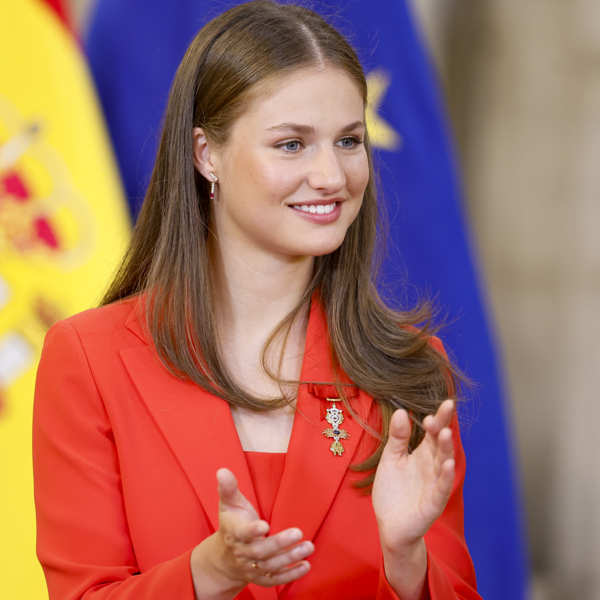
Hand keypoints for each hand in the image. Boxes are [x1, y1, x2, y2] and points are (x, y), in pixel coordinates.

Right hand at [192, 468, 312, 594]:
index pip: (242, 533)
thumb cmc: (232, 523)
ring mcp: (251, 567)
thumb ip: (228, 488)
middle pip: (260, 552)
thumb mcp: (229, 504)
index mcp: (234, 533)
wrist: (224, 557)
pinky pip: (275, 579)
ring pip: (270, 566)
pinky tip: (306, 566)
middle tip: (299, 533)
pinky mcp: (261, 578)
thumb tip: (222, 470)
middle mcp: (242, 553)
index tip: (265, 525)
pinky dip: (291, 575)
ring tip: (308, 546)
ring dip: (290, 558)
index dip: (252, 531)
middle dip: (279, 543)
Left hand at [372, 399, 455, 552]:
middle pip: (441, 444)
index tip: (444, 403)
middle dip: (444, 427)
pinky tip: (447, 464)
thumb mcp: (391, 459)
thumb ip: (397, 437)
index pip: (433, 433)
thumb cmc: (393, 490)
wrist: (389, 524)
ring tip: (446, 432)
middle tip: (447, 408)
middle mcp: (432, 466)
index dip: (438, 418)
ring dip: (446, 448)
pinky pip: (441, 488)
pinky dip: (445, 477)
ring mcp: (434, 484)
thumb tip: (402, 411)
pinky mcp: (432, 503)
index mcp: (422, 454)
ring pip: (443, 463)